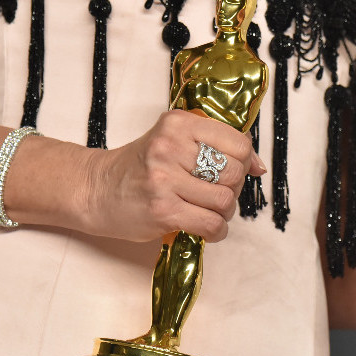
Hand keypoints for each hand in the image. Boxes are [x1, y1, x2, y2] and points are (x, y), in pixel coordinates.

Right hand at [82, 110, 265, 241]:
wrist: (96, 189)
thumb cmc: (140, 166)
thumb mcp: (174, 141)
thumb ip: (215, 146)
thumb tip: (259, 166)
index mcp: (178, 124)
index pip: (237, 142)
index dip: (244, 160)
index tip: (237, 170)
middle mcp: (171, 146)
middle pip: (234, 172)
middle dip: (233, 189)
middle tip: (217, 193)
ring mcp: (165, 179)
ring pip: (225, 200)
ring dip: (224, 212)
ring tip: (209, 211)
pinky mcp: (162, 210)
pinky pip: (211, 224)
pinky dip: (216, 231)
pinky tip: (206, 228)